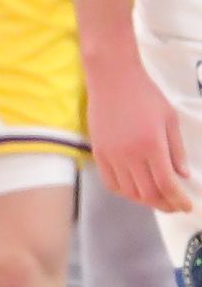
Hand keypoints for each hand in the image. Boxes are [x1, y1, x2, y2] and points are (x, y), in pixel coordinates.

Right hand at [87, 52, 191, 212]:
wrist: (112, 79)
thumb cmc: (145, 94)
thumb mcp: (170, 119)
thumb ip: (176, 150)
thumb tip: (183, 175)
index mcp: (152, 145)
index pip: (166, 184)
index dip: (178, 200)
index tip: (186, 207)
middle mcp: (130, 155)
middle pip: (148, 193)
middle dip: (164, 204)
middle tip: (174, 205)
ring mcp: (112, 156)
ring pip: (129, 192)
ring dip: (145, 200)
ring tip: (157, 198)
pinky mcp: (99, 154)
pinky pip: (111, 183)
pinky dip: (125, 192)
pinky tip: (135, 190)